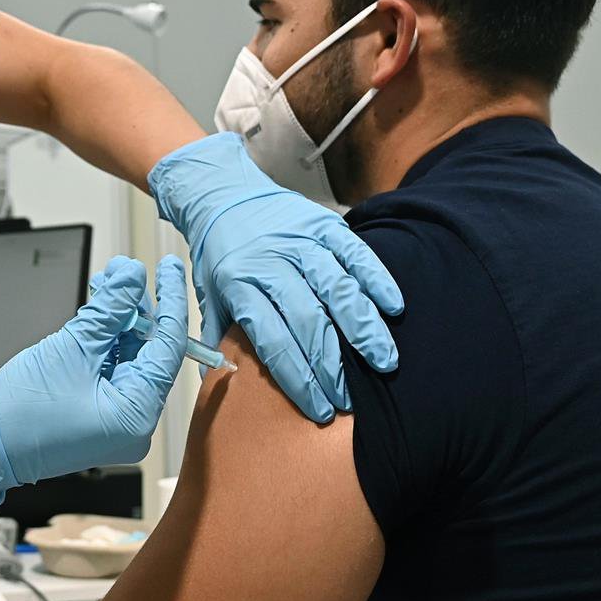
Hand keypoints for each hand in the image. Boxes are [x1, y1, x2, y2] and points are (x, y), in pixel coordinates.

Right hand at [0, 256, 188, 543]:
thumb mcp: (71, 348)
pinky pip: (114, 370)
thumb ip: (109, 309)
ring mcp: (118, 420)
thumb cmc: (20, 413)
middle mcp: (135, 422)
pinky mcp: (101, 414)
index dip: (169, 302)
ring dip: (120, 321)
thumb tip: (132, 276)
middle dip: (138, 308)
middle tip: (127, 271)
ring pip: (131, 357)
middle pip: (150, 351)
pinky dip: (107, 341)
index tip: (169, 269)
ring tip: (108, 284)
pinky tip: (100, 312)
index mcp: (137, 415)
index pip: (168, 347)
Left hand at [150, 132, 401, 422]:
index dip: (300, 379)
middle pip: (309, 321)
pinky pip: (355, 253)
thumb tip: (224, 379)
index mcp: (239, 284)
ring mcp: (299, 241)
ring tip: (384, 361)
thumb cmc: (218, 252)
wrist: (222, 192)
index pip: (274, 342)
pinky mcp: (323, 223)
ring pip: (338, 289)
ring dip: (364, 328)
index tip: (320, 408)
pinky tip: (393, 308)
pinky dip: (377, 280)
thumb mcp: (207, 293)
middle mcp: (271, 262)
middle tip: (352, 398)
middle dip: (333, 366)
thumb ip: (218, 334)